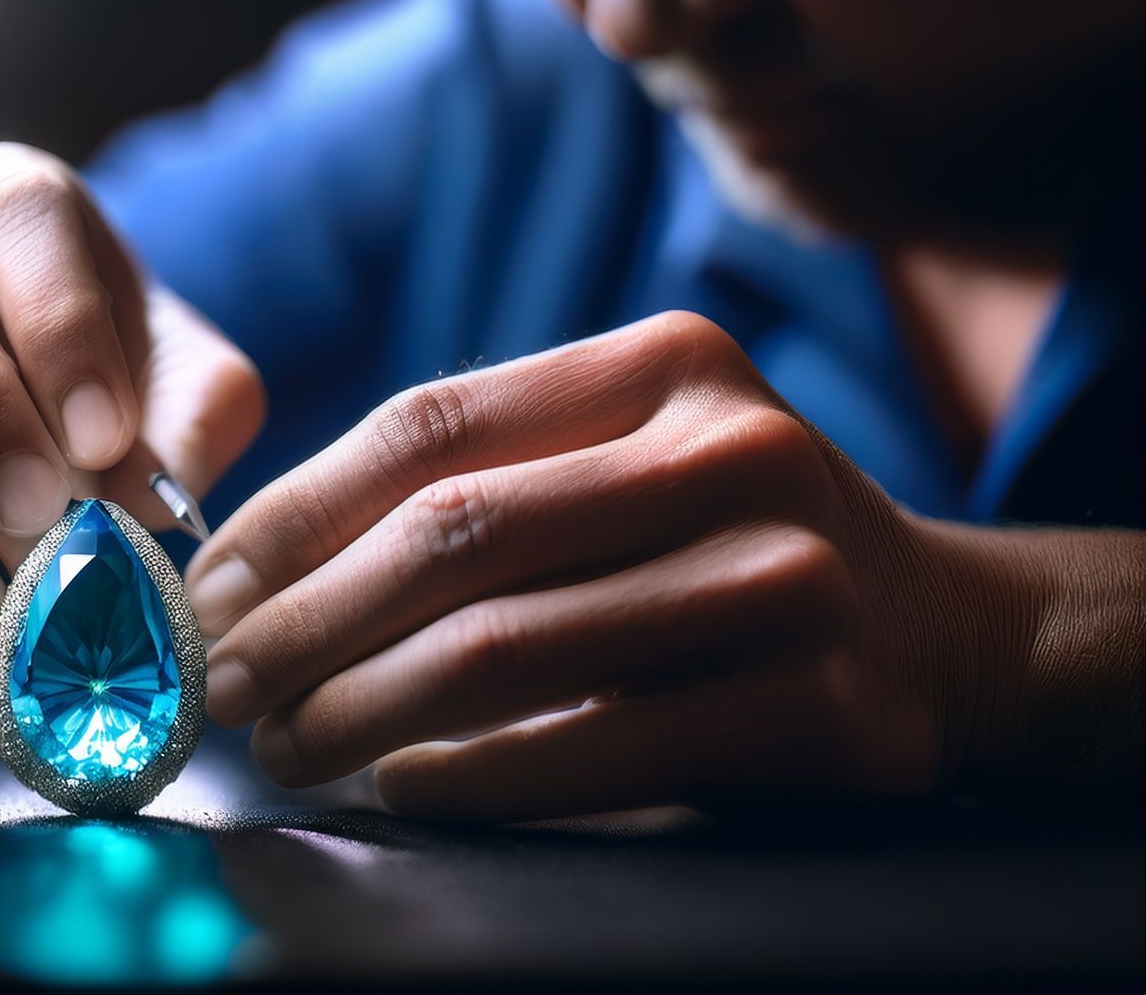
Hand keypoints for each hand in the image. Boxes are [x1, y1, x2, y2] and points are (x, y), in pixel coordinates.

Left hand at [187, 310, 986, 820]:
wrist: (939, 629)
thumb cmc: (721, 544)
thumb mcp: (624, 460)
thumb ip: (482, 482)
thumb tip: (256, 568)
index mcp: (662, 361)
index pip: (427, 424)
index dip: (294, 513)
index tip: (209, 589)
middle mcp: (731, 447)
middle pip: (451, 533)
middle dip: (306, 624)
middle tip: (226, 686)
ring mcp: (783, 576)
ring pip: (500, 646)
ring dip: (360, 710)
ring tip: (290, 744)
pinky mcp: (816, 707)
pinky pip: (588, 750)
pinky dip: (467, 776)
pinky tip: (399, 786)